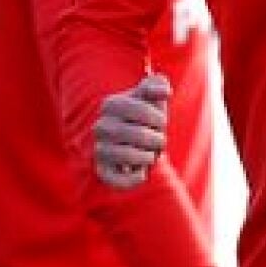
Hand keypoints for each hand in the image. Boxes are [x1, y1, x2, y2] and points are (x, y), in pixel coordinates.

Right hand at [94, 74, 170, 188]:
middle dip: (157, 139)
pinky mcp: (102, 171)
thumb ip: (158, 86)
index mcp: (111, 104)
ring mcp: (100, 149)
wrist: (132, 140)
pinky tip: (141, 172)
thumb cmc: (145, 115)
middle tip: (159, 141)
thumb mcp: (151, 97)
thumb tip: (165, 91)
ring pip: (129, 156)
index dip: (158, 118)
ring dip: (148, 157)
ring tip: (151, 154)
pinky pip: (118, 180)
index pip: (141, 110)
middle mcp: (101, 126)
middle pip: (139, 135)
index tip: (162, 122)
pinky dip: (135, 178)